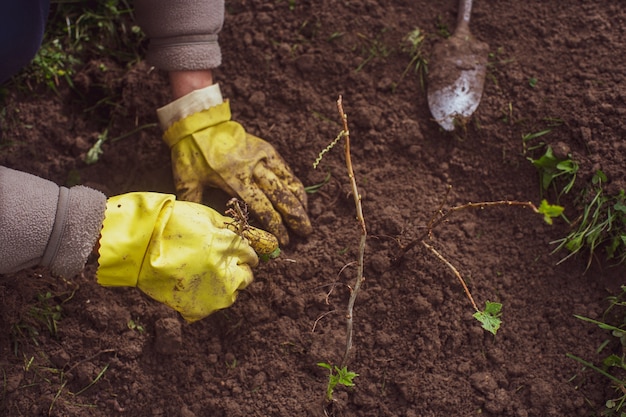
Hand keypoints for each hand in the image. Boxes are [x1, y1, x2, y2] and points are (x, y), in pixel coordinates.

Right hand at [96, 192, 259, 321]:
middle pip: (246, 277)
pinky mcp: (196, 308)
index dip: (245, 253)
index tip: (241, 255)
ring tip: (206, 277)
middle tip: (225, 266)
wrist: (137, 245)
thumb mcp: (203, 216)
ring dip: (224, 286)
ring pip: (231, 295)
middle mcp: (225, 271)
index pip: (249, 254)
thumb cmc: (169, 224)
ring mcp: (212, 293)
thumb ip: (225, 229)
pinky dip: (204, 299)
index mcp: (227, 246)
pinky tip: (192, 287)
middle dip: (239, 271)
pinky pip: (210, 307)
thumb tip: (241, 238)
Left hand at [162, 100, 311, 245]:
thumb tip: (197, 227)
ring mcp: (263, 158)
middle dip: (295, 217)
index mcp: (235, 180)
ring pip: (288, 183)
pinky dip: (294, 184)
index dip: (275, 225)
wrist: (200, 123)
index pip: (262, 208)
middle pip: (281, 197)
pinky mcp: (267, 149)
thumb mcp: (187, 180)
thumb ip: (194, 204)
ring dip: (299, 202)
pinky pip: (285, 170)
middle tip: (305, 232)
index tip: (283, 240)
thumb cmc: (191, 154)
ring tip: (306, 218)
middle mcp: (253, 169)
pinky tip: (300, 196)